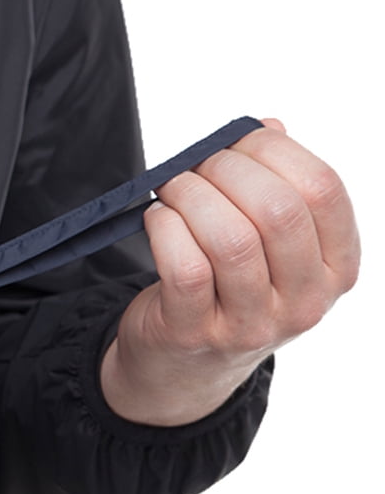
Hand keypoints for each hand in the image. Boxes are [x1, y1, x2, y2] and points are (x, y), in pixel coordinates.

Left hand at [100, 117, 360, 426]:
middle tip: (198, 164)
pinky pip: (184, 266)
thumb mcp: (270, 243)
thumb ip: (276, 182)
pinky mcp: (195, 333)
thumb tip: (267, 126)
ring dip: (191, 195)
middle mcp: (304, 302)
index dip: (275, 150)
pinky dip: (164, 228)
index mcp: (336, 268)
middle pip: (277, 210)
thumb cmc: (229, 286)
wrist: (184, 366)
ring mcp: (251, 324)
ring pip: (230, 238)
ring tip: (173, 188)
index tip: (239, 140)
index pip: (322, 189)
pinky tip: (157, 218)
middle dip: (228, 169)